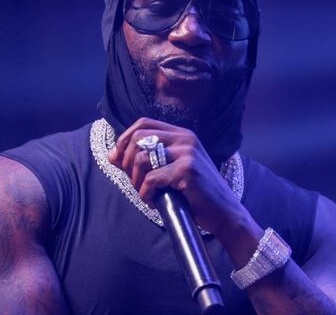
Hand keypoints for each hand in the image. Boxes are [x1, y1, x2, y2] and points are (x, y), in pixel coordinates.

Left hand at [107, 117, 246, 234]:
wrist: (224, 212)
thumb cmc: (195, 193)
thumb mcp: (170, 170)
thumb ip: (144, 160)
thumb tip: (111, 156)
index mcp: (181, 134)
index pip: (143, 124)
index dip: (125, 139)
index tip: (118, 159)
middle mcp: (185, 138)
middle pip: (139, 138)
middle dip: (126, 161)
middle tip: (133, 181)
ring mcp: (187, 153)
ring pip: (141, 158)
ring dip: (135, 180)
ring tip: (144, 193)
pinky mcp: (187, 171)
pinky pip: (151, 179)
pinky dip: (146, 194)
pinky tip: (153, 202)